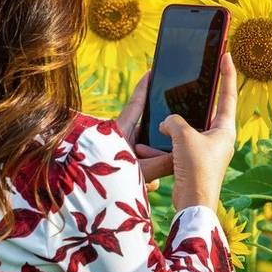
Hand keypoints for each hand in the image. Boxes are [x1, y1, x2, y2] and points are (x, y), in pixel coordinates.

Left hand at [115, 70, 171, 188]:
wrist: (90, 201)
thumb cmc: (108, 182)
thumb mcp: (138, 171)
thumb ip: (162, 163)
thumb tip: (181, 157)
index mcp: (120, 130)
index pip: (136, 103)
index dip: (145, 86)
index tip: (152, 70)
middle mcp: (122, 140)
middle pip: (150, 134)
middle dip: (159, 147)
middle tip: (168, 153)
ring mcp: (123, 154)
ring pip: (149, 155)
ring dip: (153, 170)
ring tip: (150, 182)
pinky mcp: (125, 169)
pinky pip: (144, 171)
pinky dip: (147, 181)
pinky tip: (145, 189)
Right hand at [154, 52, 237, 210]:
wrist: (193, 204)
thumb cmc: (196, 169)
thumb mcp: (184, 136)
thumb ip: (174, 121)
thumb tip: (167, 123)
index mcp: (226, 129)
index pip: (228, 94)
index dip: (227, 73)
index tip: (227, 55)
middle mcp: (220, 138)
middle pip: (209, 109)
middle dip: (198, 97)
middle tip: (195, 77)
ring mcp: (208, 150)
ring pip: (191, 126)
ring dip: (177, 121)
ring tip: (165, 114)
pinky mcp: (194, 161)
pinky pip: (181, 141)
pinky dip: (170, 136)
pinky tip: (156, 136)